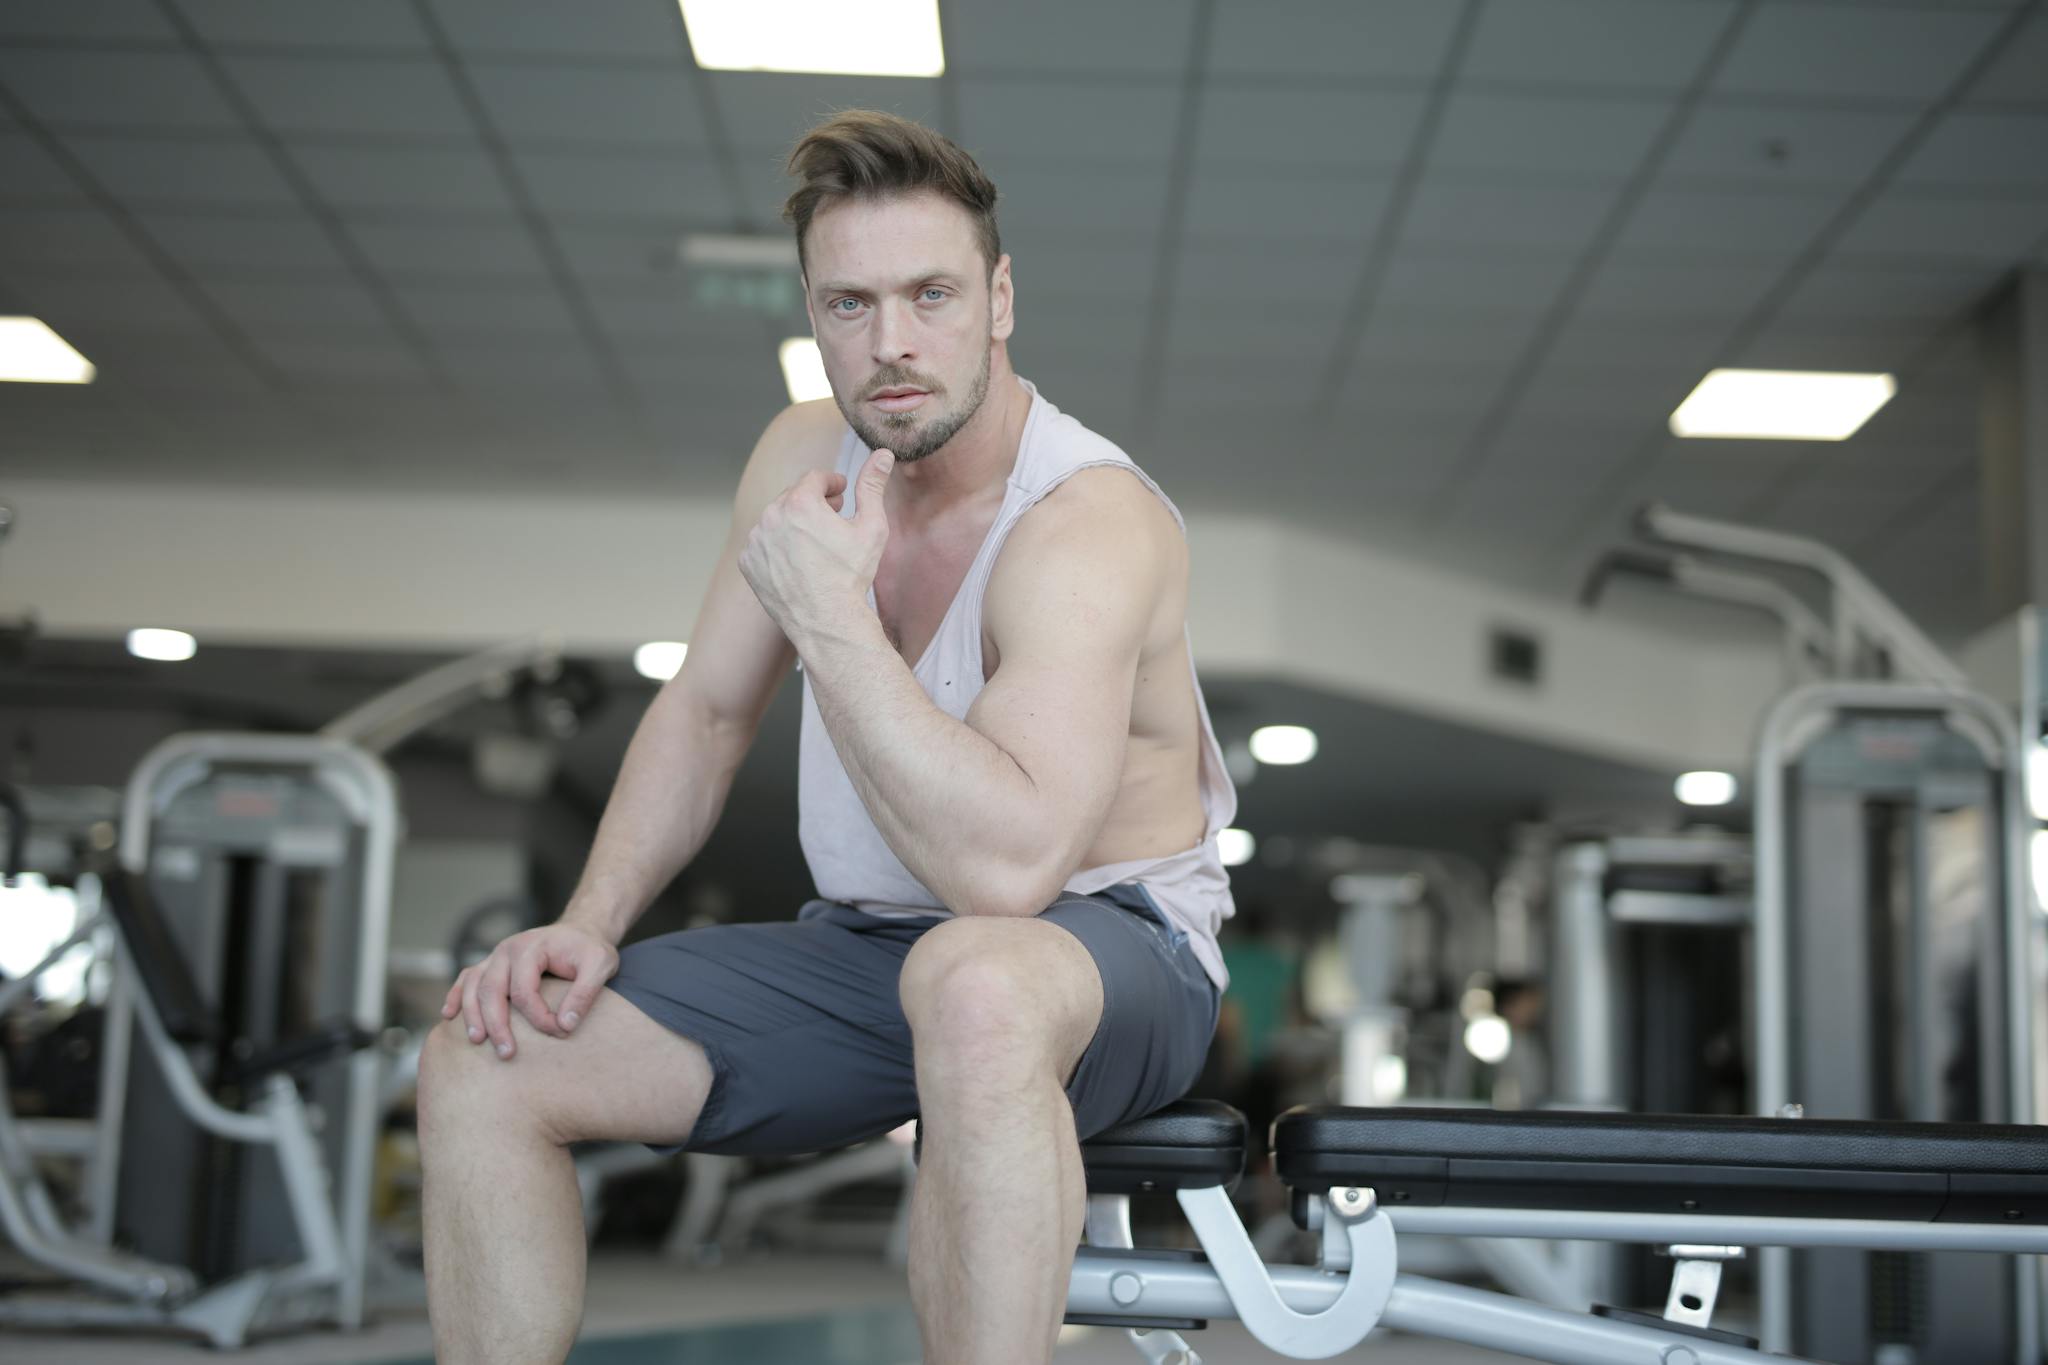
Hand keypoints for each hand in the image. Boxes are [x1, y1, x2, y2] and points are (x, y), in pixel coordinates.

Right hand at [439, 921, 619, 1060]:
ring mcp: (496, 957)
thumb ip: (585, 993)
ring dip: (472, 1015)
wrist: (580, 933)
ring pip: (473, 986)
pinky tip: (449, 1015)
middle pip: (491, 990)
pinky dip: (456, 996)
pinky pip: (467, 979)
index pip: (525, 991)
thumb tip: (565, 1025)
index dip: (538, 1017)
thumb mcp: (601, 965)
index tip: (559, 1032)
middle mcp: (507, 950)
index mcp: (531, 948)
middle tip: (506, 1053)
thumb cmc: (589, 951)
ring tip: (477, 1041)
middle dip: (496, 1024)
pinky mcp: (492, 966)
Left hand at [739, 447, 893, 640]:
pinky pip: (762, 545)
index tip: (841, 493)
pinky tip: (797, 562)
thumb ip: (872, 485)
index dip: (831, 484)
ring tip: (815, 542)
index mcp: (799, 501)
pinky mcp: (747, 563)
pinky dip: (777, 547)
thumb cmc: (851, 575)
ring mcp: (755, 541)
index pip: (814, 478)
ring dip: (794, 524)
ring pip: (776, 520)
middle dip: (812, 503)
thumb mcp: (871, 527)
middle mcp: (771, 516)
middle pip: (793, 497)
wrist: (826, 621)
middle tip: (832, 518)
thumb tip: (884, 453)